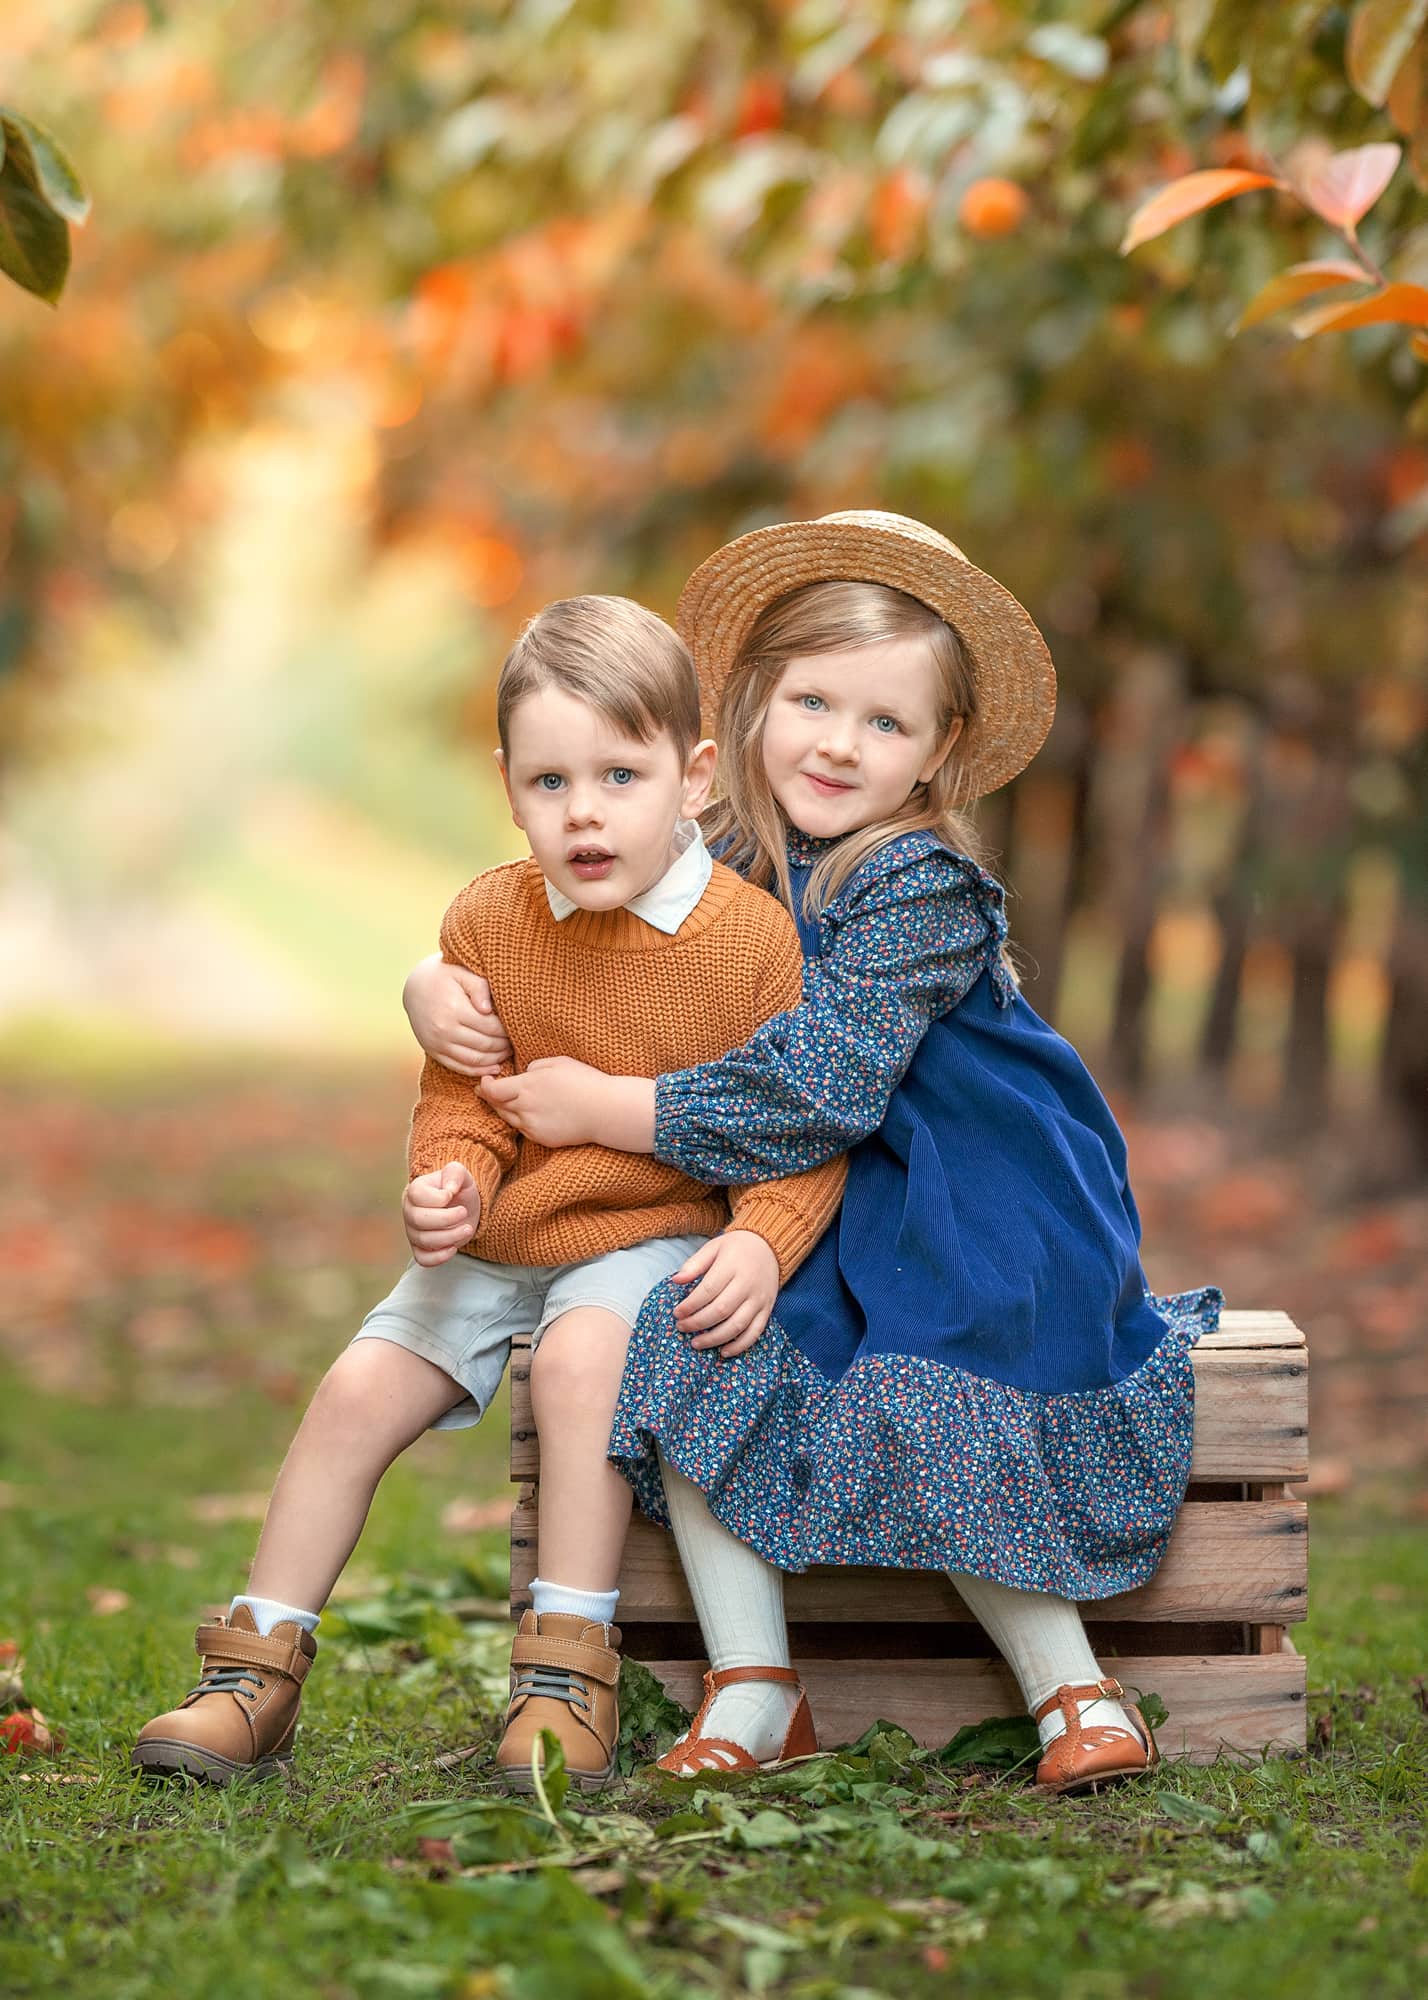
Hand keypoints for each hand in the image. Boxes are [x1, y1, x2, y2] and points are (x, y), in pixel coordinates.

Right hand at [402, 1161, 481, 1265]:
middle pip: (419, 1220)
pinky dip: (439, 1257)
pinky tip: (454, 1248)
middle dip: (447, 1219)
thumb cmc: (458, 1189)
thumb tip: (449, 1189)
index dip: (438, 1197)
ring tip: (467, 1228)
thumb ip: (455, 1173)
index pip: (417, 1195)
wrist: (462, 1206)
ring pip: (424, 1240)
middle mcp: (409, 1211)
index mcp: (415, 1190)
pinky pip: (422, 1259)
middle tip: (464, 1213)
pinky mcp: (420, 1248)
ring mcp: (413, 1232)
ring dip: (450, 1237)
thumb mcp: (461, 1174)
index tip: (453, 1194)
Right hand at [403, 954, 512, 1076]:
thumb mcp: (462, 974)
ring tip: (507, 1052)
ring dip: (494, 1060)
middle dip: (504, 1045)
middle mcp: (444, 1030)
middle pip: (484, 1045)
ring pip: (474, 1060)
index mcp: (454, 1009)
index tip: (517, 1027)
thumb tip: (488, 1009)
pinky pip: (459, 1067)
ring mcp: (437, 1043)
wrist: (415, 987)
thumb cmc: (445, 977)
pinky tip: (493, 1068)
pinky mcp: (433, 1052)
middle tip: (516, 1041)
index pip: (490, 1027)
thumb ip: (479, 988)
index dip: (507, 1030)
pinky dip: (478, 1071)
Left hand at [481, 1058, 651, 1150]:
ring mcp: (533, 1126)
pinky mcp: (542, 1138)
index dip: (485, 1085)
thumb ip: (534, 1066)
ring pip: (508, 1118)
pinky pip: (523, 1128)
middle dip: (489, 1097)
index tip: (485, 1080)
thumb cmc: (585, 1081)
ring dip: (503, 1109)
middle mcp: (525, 1108)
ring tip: (504, 1100)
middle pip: (497, 1105)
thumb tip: (523, 1073)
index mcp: (527, 1086)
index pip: (493, 1090)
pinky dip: (520, 1120)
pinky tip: (525, 1112)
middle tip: (484, 1090)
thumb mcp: (558, 1062)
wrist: (605, 1110)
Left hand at [671, 1230, 779, 1357]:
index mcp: (732, 1266)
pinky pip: (755, 1332)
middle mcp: (747, 1284)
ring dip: (714, 1338)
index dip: (690, 1305)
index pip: (708, 1290)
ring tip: (696, 1343)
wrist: (769, 1246)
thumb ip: (694, 1264)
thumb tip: (676, 1280)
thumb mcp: (714, 1247)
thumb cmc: (736, 1248)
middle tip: (681, 1327)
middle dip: (698, 1323)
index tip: (676, 1313)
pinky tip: (723, 1352)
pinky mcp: (767, 1309)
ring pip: (737, 1325)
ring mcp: (759, 1299)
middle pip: (721, 1310)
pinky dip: (740, 1346)